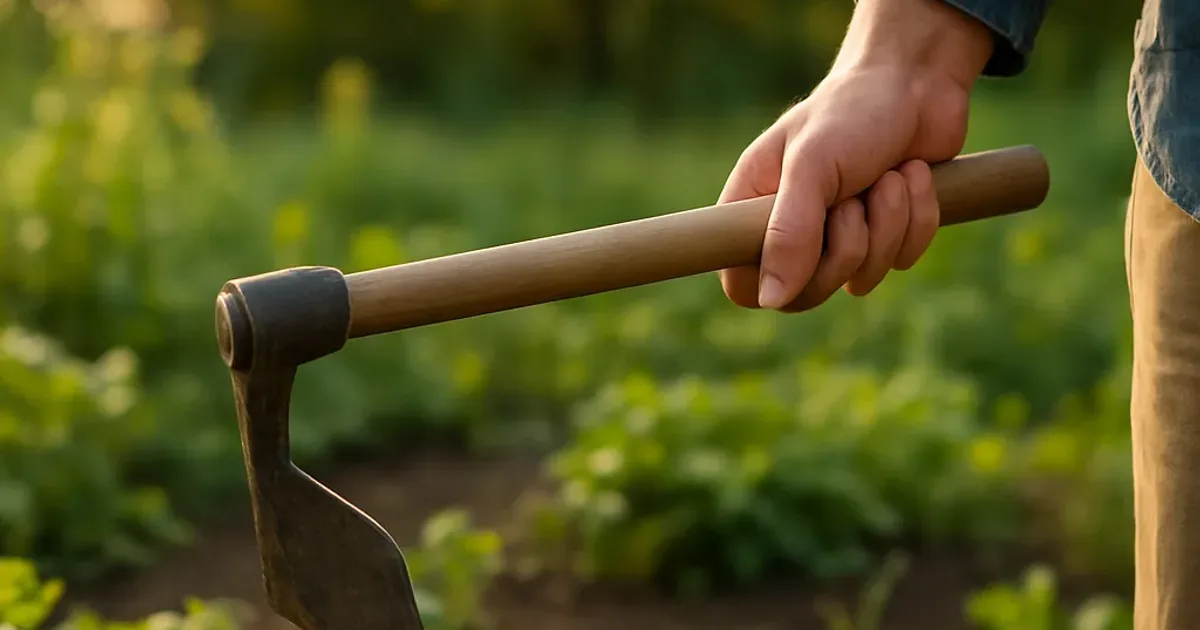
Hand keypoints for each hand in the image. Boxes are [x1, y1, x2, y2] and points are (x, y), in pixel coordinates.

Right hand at [718, 0, 993, 311]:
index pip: (741, 284)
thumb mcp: (812, 167)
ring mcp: (840, 236)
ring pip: (861, 278)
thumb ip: (787, 234)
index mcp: (753, 209)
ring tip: (887, 176)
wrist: (918, 82)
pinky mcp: (886, 235)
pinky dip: (917, 217)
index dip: (767, 284)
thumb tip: (770, 301)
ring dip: (887, 222)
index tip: (801, 254)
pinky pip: (903, 260)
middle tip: (852, 199)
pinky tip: (911, 176)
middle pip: (808, 292)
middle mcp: (792, 230)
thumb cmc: (851, 112)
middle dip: (845, 246)